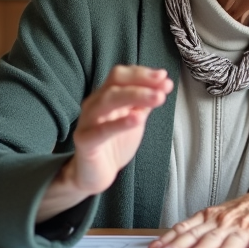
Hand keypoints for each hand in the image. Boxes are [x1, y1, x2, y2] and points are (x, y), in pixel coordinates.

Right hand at [37, 66, 172, 221]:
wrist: (95, 174)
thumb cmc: (115, 142)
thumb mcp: (135, 118)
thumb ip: (145, 102)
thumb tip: (163, 83)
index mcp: (106, 95)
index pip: (121, 75)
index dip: (142, 74)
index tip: (164, 77)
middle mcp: (95, 103)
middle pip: (115, 82)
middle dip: (142, 81)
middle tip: (164, 86)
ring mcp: (87, 121)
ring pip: (107, 100)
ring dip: (135, 96)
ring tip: (158, 98)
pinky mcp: (84, 141)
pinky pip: (100, 130)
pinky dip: (119, 123)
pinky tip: (137, 119)